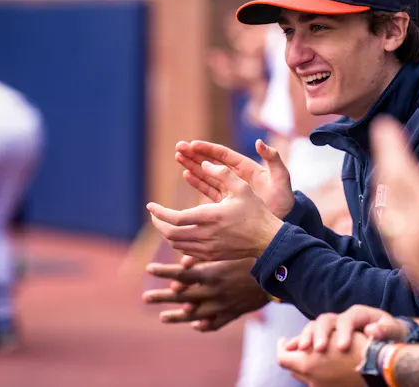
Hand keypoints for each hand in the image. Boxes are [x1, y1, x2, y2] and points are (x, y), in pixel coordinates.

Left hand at [142, 256, 268, 331]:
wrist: (279, 274)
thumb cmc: (253, 254)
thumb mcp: (228, 250)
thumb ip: (205, 255)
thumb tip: (184, 261)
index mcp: (211, 275)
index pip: (180, 274)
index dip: (163, 271)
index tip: (148, 268)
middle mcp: (213, 293)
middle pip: (182, 297)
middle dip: (161, 297)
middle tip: (145, 298)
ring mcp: (222, 306)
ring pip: (194, 315)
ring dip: (177, 316)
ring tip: (163, 317)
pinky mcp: (232, 313)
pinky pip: (215, 323)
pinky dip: (204, 325)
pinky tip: (195, 325)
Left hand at [147, 161, 283, 259]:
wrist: (268, 240)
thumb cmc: (256, 212)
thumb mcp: (242, 187)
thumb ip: (222, 173)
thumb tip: (204, 164)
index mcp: (210, 217)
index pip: (175, 218)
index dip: (159, 213)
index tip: (150, 206)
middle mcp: (206, 235)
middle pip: (171, 234)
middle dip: (158, 224)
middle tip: (154, 214)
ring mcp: (208, 248)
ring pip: (176, 244)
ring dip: (167, 233)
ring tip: (165, 222)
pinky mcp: (212, 256)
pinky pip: (187, 251)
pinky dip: (178, 242)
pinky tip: (180, 232)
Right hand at [176, 139, 294, 218]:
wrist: (282, 223)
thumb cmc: (284, 199)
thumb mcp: (281, 177)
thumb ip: (273, 159)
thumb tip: (260, 142)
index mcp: (247, 168)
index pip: (223, 155)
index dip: (208, 149)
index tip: (193, 144)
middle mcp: (236, 176)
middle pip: (212, 162)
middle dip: (196, 154)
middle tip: (178, 147)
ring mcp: (230, 189)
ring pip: (207, 174)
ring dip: (193, 165)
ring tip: (178, 157)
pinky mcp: (227, 201)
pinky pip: (209, 189)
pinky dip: (198, 182)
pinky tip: (186, 175)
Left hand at [277, 330, 370, 386]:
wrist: (378, 367)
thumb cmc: (354, 346)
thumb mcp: (329, 336)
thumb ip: (306, 340)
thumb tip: (288, 345)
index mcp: (307, 364)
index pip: (282, 357)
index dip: (281, 347)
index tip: (284, 340)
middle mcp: (311, 379)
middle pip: (292, 368)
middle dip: (294, 356)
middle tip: (300, 346)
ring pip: (305, 376)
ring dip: (307, 365)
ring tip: (317, 355)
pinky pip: (319, 382)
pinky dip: (319, 374)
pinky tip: (330, 365)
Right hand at [284, 305, 409, 353]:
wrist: (387, 335)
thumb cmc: (391, 334)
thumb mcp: (393, 330)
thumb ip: (385, 329)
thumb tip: (372, 330)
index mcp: (359, 314)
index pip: (348, 319)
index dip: (343, 332)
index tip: (342, 347)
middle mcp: (342, 318)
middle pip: (326, 320)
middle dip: (319, 333)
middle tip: (317, 349)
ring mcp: (333, 326)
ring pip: (314, 326)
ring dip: (306, 336)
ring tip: (302, 349)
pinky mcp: (327, 336)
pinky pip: (310, 335)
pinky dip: (300, 341)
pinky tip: (290, 349)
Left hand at [371, 117, 418, 338]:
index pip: (401, 173)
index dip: (391, 147)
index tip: (385, 125)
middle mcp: (414, 238)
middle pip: (387, 192)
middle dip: (386, 163)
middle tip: (388, 143)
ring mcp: (411, 257)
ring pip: (385, 215)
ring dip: (387, 188)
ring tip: (392, 172)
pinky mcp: (415, 272)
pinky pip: (392, 235)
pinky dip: (392, 213)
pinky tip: (402, 211)